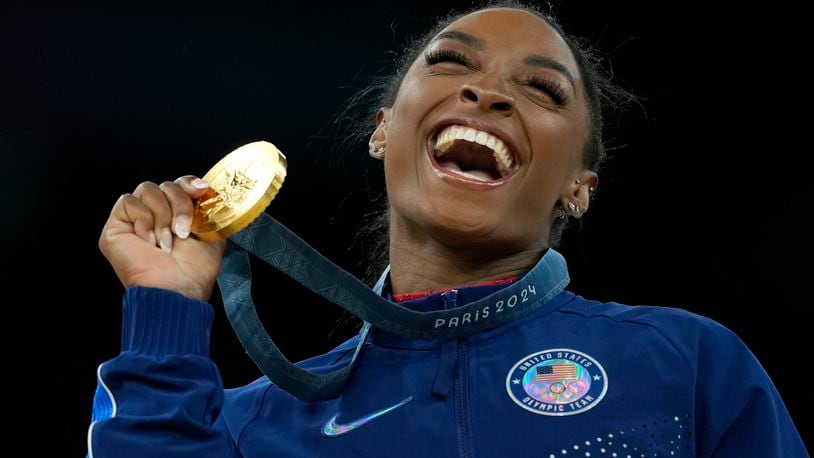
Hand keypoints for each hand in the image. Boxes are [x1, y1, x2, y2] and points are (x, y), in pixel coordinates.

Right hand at [99, 176, 225, 300]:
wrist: (177, 288)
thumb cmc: (194, 270)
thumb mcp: (212, 233)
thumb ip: (208, 209)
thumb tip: (205, 188)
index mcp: (177, 215)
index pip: (179, 184)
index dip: (189, 183)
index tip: (201, 191)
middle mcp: (155, 215)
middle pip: (165, 184)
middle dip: (180, 205)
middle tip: (183, 232)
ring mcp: (134, 220)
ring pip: (147, 189)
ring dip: (163, 217)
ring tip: (166, 242)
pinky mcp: (115, 226)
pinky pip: (128, 201)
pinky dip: (143, 220)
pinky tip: (149, 241)